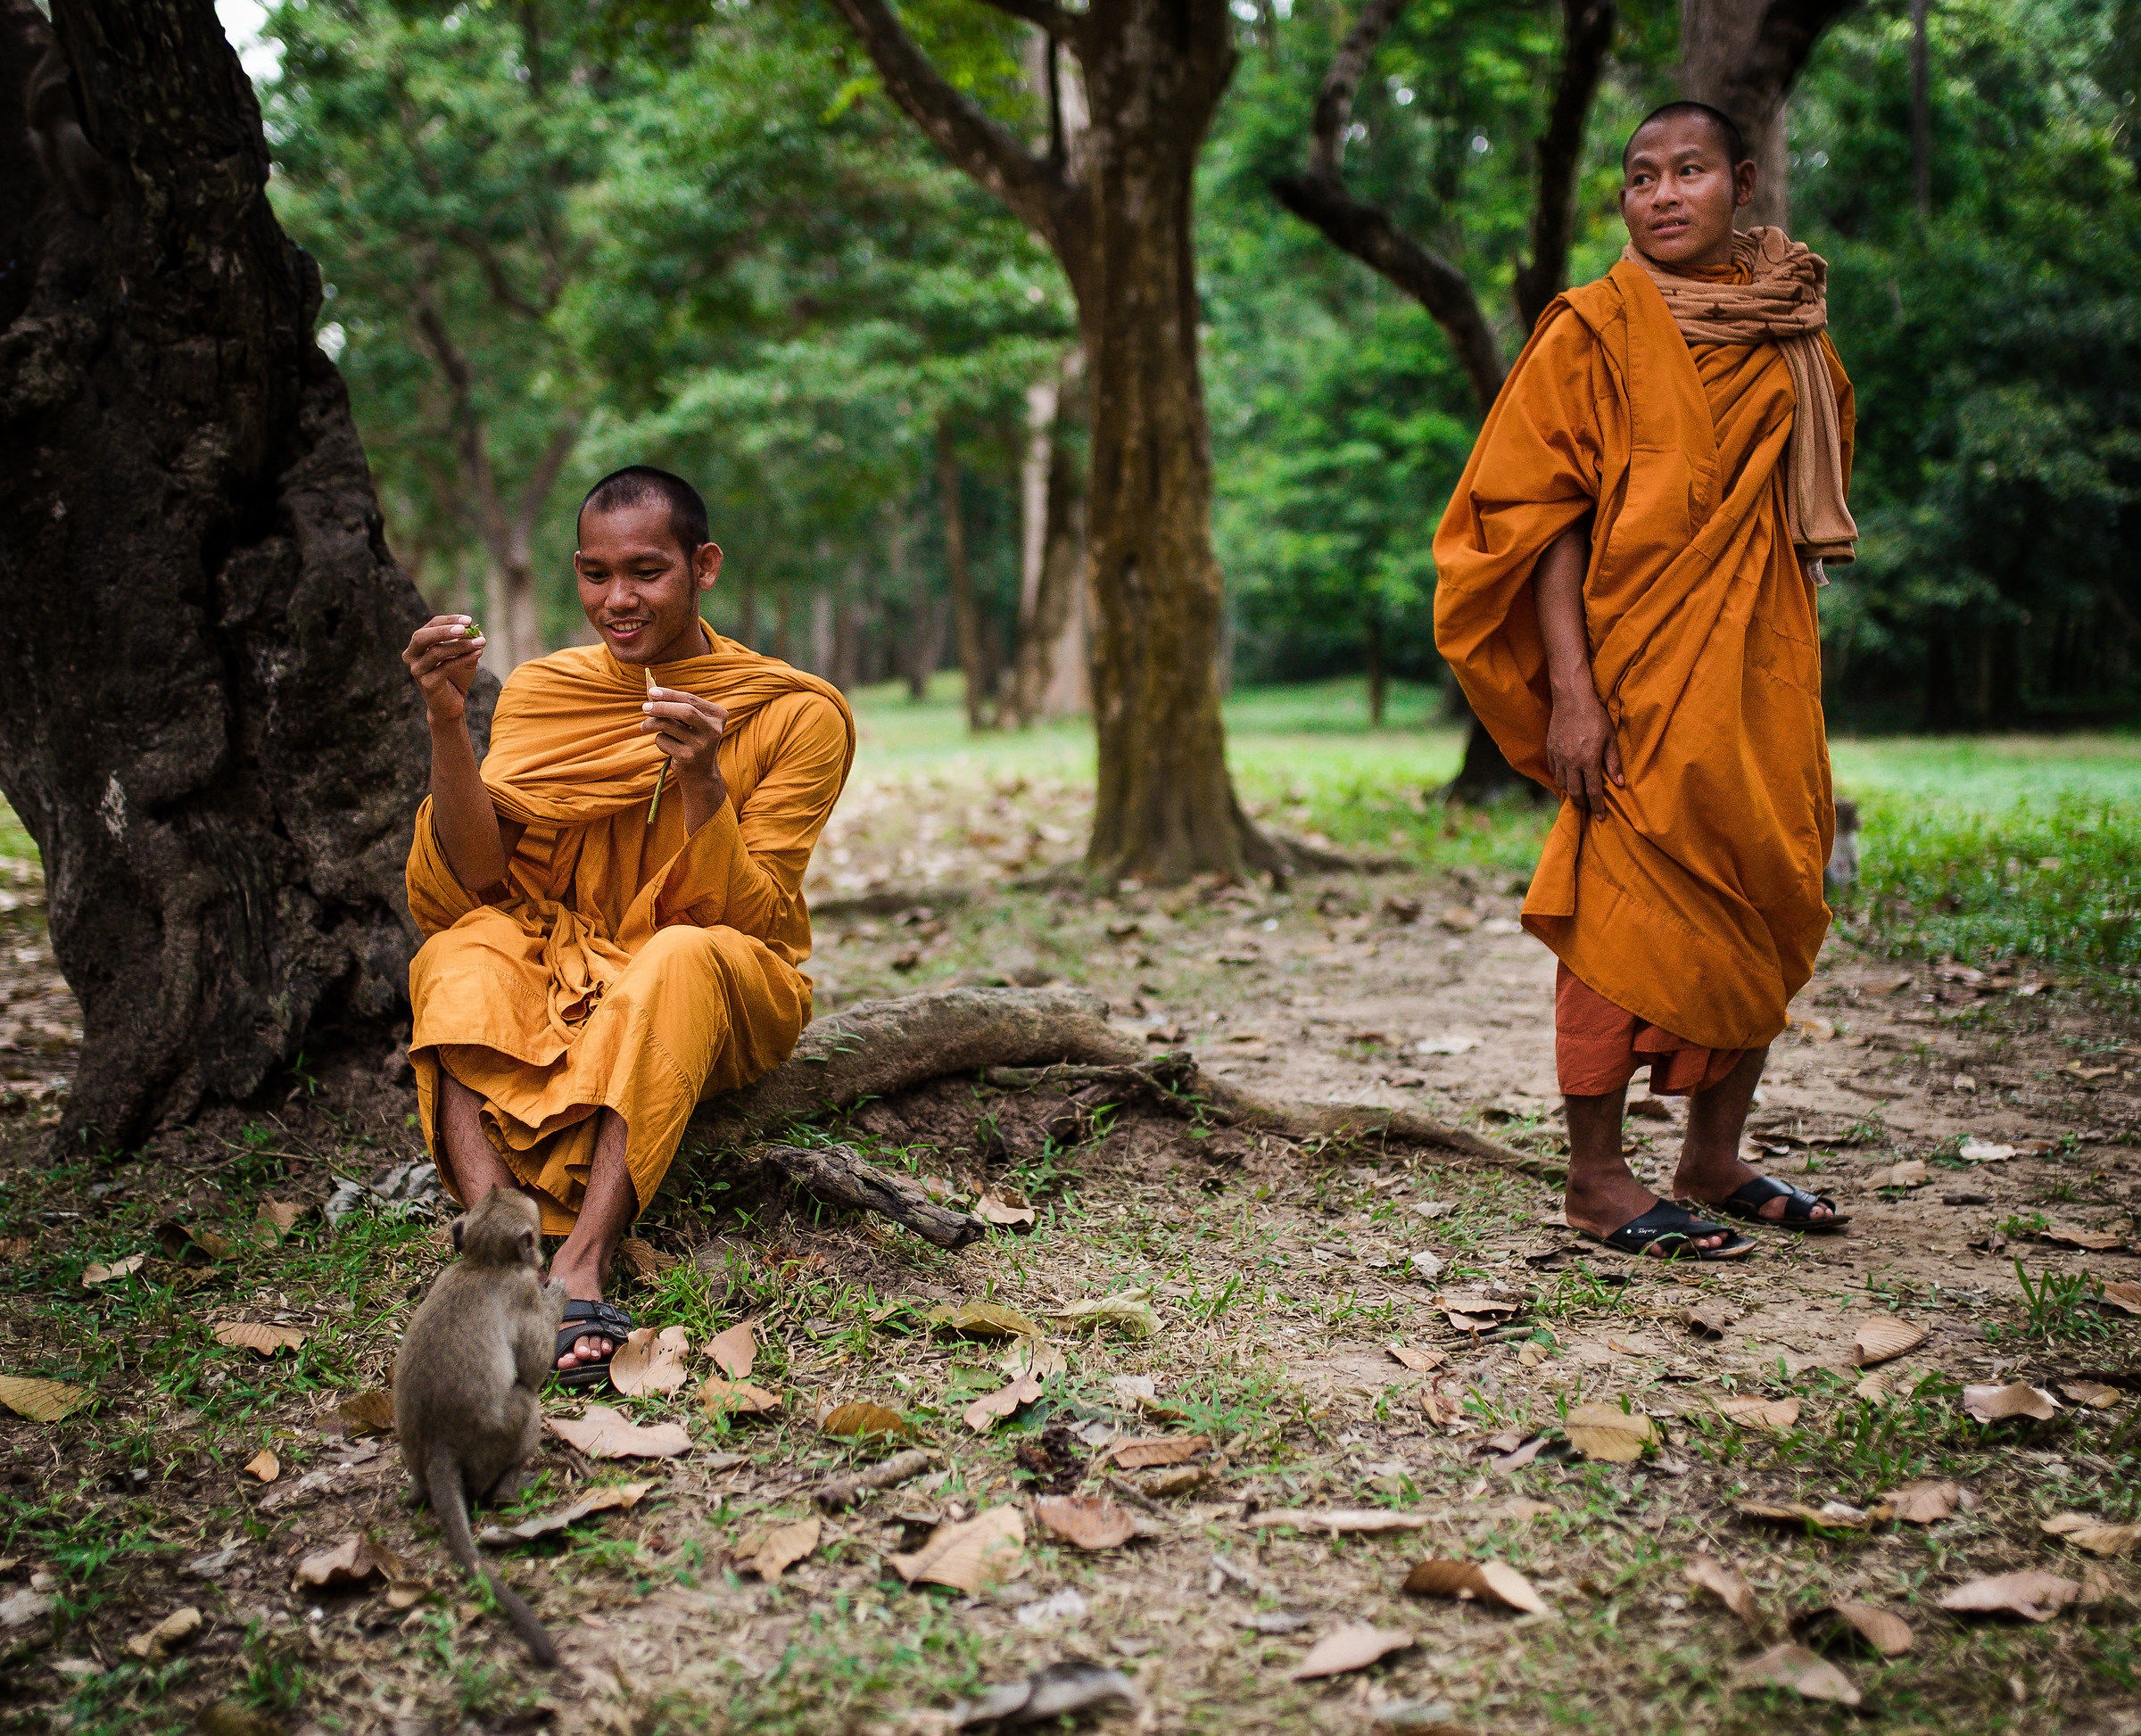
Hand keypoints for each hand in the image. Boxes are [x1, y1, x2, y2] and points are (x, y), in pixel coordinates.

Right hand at [404, 615, 484, 722]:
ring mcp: (417, 670)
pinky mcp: (427, 683)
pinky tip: (478, 654)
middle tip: (465, 628)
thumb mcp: (462, 656)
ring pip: (437, 652)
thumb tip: (478, 633)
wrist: (451, 705)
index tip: (469, 620)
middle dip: (445, 630)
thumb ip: (467, 644)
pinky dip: (463, 658)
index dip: (449, 620)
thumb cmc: (455, 677)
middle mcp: (411, 656)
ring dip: (461, 646)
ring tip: (481, 643)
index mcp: (418, 645)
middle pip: (423, 636)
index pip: (431, 625)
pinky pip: (446, 667)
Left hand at [642, 687, 729, 800]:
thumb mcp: (689, 722)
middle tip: (644, 707)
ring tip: (644, 726)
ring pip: (669, 725)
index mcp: (718, 716)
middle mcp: (714, 730)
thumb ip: (675, 705)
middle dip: (661, 707)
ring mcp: (702, 745)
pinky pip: (663, 741)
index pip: (691, 699)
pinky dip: (659, 741)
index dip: (669, 694)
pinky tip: (668, 747)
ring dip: (652, 723)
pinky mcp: (688, 758)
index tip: (651, 692)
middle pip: (685, 711)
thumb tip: (651, 689)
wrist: (700, 773)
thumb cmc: (691, 739)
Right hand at [1544, 687, 1623, 814]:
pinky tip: (1568, 777)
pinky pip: (1554, 771)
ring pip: (1562, 784)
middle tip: (1590, 808)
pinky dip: (1561, 778)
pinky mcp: (1550, 750)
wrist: (1572, 699)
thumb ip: (1613, 762)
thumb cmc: (1595, 717)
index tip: (1601, 817)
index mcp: (1588, 761)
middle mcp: (1571, 762)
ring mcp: (1558, 757)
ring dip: (1571, 792)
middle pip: (1575, 792)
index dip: (1598, 806)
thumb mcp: (1610, 738)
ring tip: (1579, 794)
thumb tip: (1619, 784)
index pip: (1593, 791)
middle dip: (1583, 804)